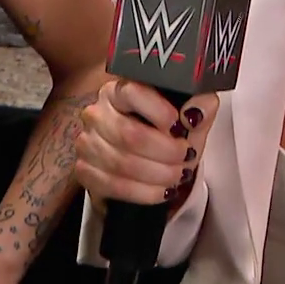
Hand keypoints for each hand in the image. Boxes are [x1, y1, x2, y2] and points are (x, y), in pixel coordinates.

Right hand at [72, 78, 217, 205]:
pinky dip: (143, 192)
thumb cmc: (167, 135)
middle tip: (185, 157)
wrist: (148, 165)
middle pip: (129, 134)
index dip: (157, 110)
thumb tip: (196, 112)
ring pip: (122, 163)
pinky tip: (161, 191)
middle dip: (165, 151)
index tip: (178, 125)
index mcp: (119, 90)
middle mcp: (96, 113)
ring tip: (177, 175)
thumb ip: (200, 106)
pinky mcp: (84, 170)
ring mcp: (87, 143)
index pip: (131, 92)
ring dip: (158, 175)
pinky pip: (113, 185)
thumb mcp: (188, 118)